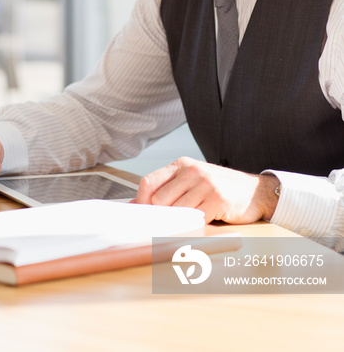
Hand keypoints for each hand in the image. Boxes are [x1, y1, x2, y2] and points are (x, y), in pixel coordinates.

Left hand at [134, 157, 279, 223]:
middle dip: (161, 215)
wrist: (255, 191)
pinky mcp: (218, 200)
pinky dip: (196, 226)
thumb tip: (136, 205)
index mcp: (182, 164)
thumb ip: (168, 189)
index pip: (148, 182)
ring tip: (191, 221)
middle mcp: (192, 171)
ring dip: (181, 222)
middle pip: (159, 200)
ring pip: (176, 212)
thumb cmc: (219, 188)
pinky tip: (205, 222)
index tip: (143, 215)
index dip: (141, 202)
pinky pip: (196, 220)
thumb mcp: (193, 180)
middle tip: (169, 223)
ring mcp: (205, 184)